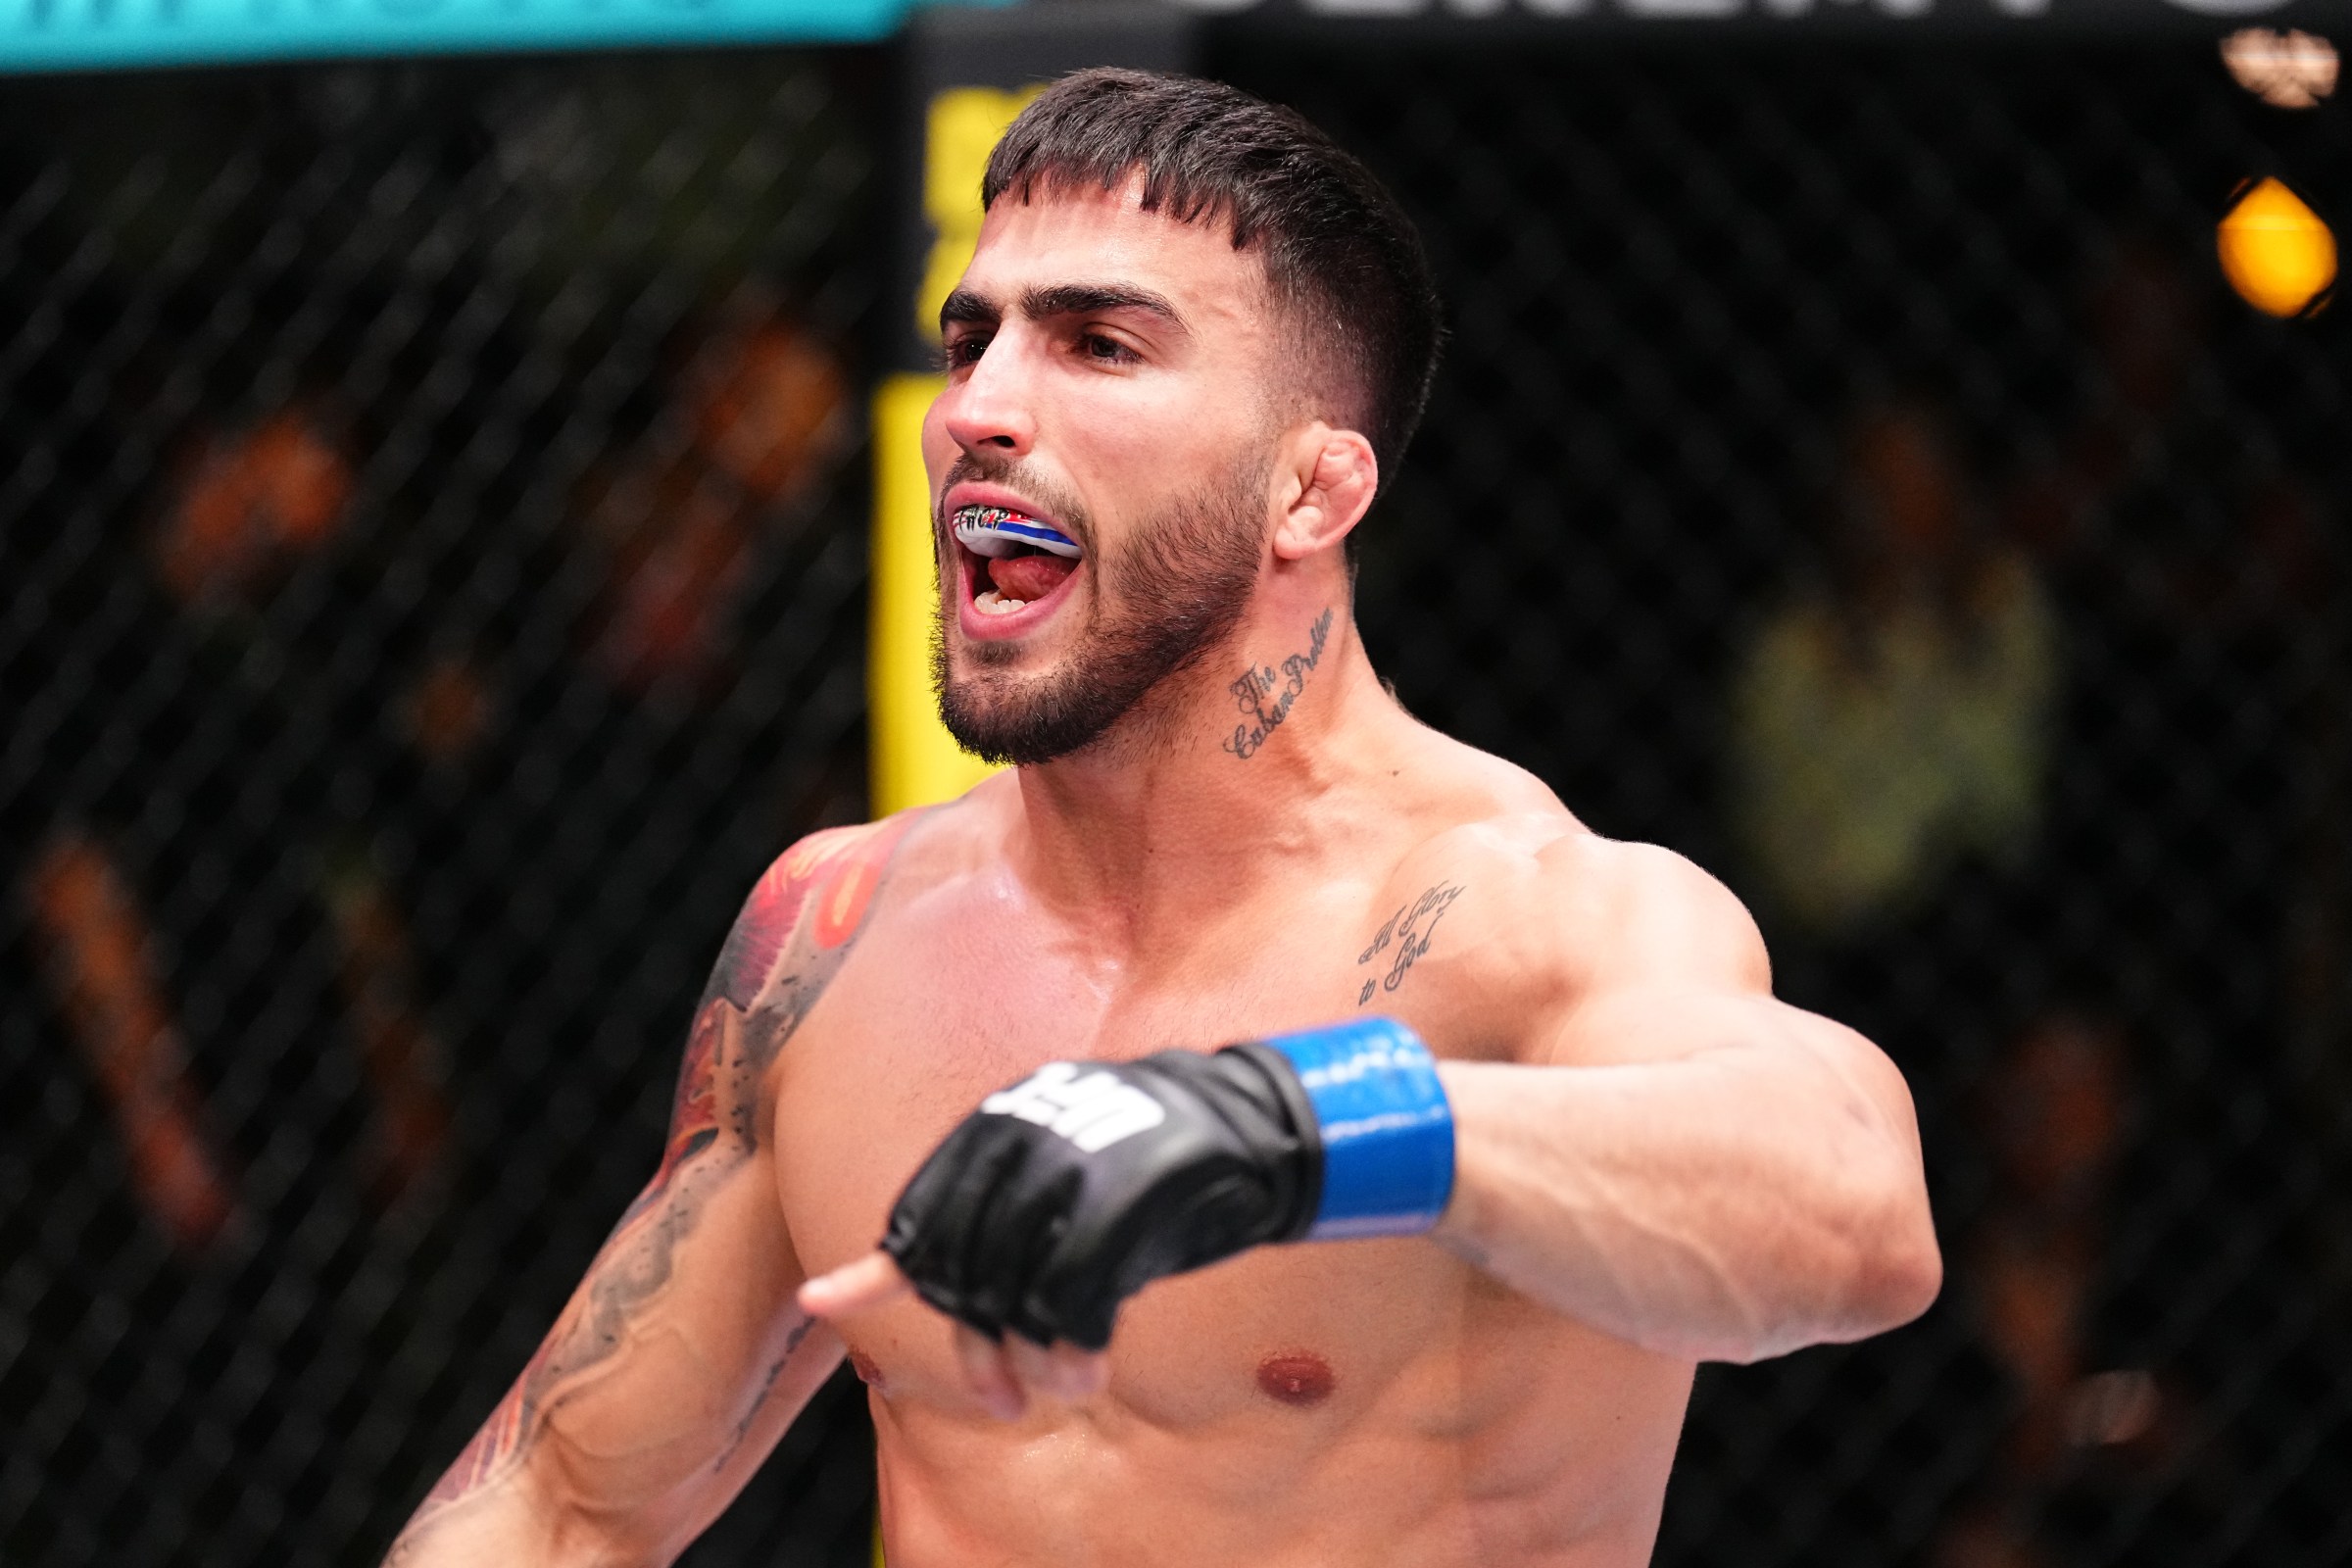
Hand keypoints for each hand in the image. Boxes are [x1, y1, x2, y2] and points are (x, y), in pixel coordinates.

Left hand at [801, 1021, 1451, 1421]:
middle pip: (964, 1268)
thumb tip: (827, 1295)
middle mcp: (1025, 1140)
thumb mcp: (1050, 1177)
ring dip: (1032, 1359)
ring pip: (1015, 1295)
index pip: (919, 1214)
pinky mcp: (1122, 1205)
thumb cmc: (1145, 1164)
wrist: (1252, 1131)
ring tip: (1062, 1384)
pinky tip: (1091, 1367)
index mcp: (998, 1123)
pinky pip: (1070, 1304)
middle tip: (1003, 1399)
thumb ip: (968, 1221)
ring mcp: (1074, 1170)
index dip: (887, 1276)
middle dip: (976, 1346)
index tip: (848, 1311)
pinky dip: (1073, 1349)